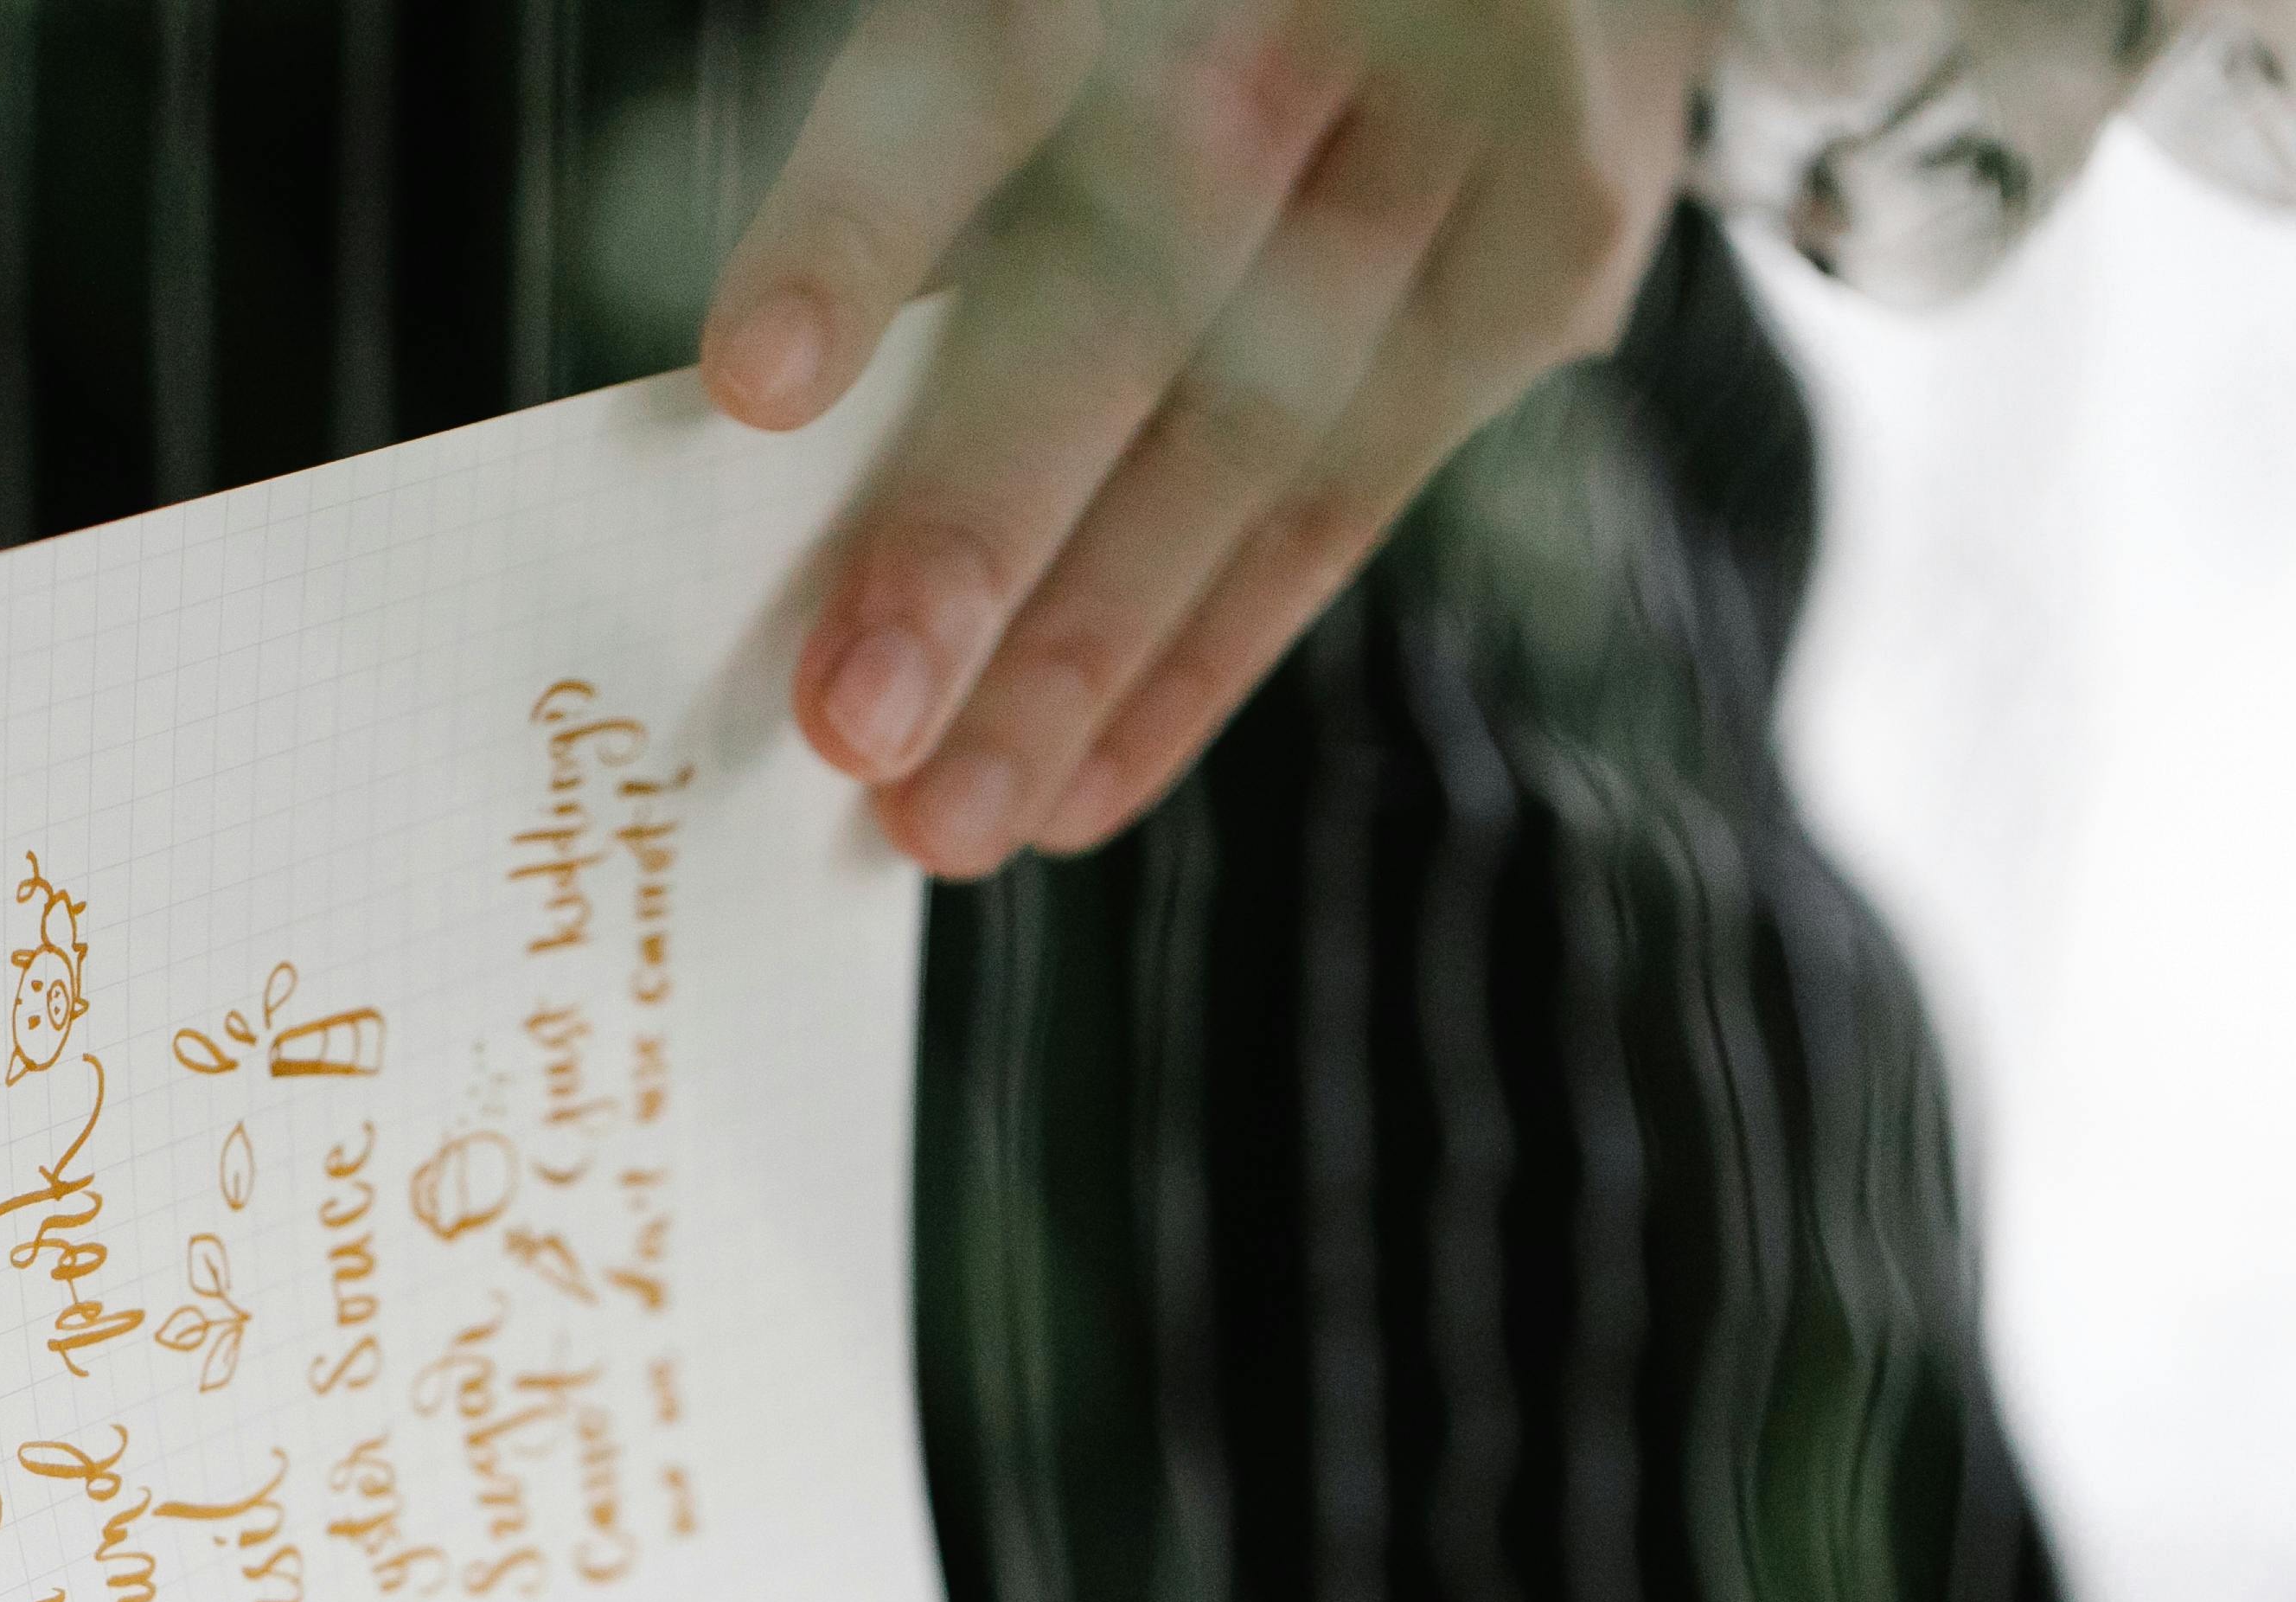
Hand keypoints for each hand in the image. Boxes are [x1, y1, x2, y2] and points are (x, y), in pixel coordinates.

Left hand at [701, 0, 1705, 876]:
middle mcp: (1338, 4)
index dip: (865, 225)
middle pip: (1140, 289)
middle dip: (984, 523)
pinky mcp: (1552, 252)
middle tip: (851, 715)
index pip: (991, 69)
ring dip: (1083, 652)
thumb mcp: (1082, 12)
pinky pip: (1350, 494)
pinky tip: (1077, 787)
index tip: (754, 388)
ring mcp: (1478, 124)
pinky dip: (1199, 660)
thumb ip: (957, 155)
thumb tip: (778, 432)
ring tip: (943, 815)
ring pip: (1257, 431)